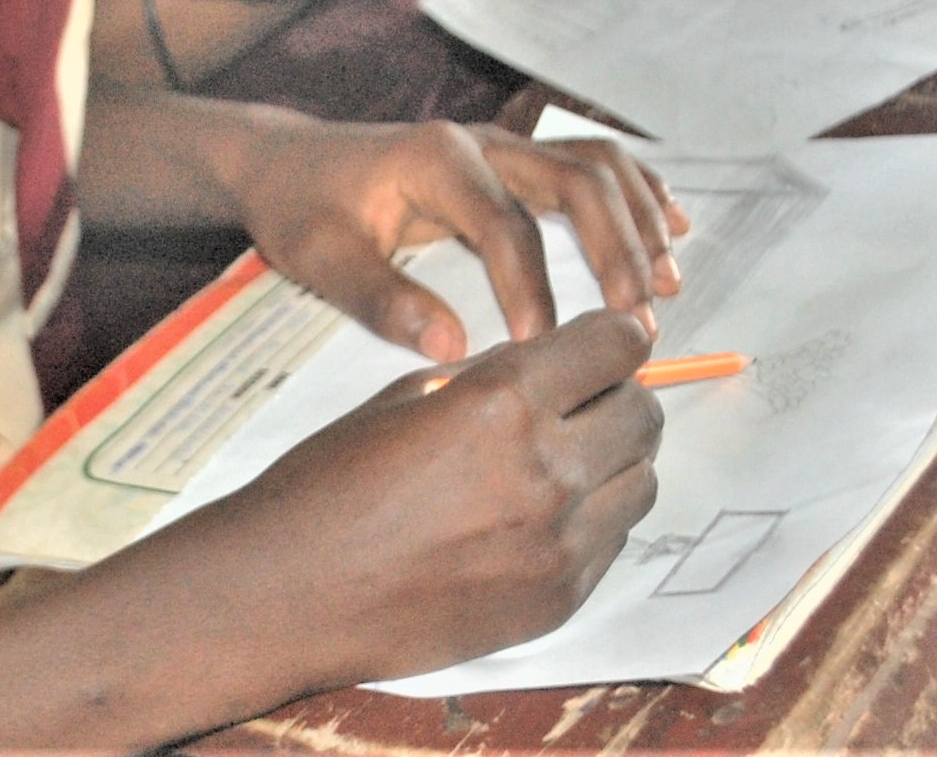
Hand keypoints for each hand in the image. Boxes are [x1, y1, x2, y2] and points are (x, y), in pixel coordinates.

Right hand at [197, 309, 662, 685]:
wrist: (292, 593)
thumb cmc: (332, 484)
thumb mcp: (407, 396)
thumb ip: (492, 376)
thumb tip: (551, 364)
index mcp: (502, 402)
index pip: (616, 344)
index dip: (614, 337)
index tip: (605, 343)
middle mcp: (545, 471)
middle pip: (644, 414)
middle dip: (618, 397)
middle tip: (581, 402)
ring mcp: (559, 544)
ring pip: (643, 481)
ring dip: (614, 462)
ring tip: (561, 463)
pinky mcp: (559, 599)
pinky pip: (613, 542)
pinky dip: (592, 520)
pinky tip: (538, 517)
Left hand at [233, 118, 687, 360]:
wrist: (287, 162)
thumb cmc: (302, 210)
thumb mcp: (322, 259)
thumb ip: (382, 301)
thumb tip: (452, 347)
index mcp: (437, 161)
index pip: (507, 227)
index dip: (534, 290)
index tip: (547, 348)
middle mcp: (481, 142)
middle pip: (577, 182)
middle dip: (618, 250)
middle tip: (641, 320)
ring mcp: (501, 145)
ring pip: (594, 166)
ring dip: (639, 220)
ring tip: (668, 284)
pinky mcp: (509, 158)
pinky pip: (588, 161)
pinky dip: (635, 191)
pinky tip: (671, 227)